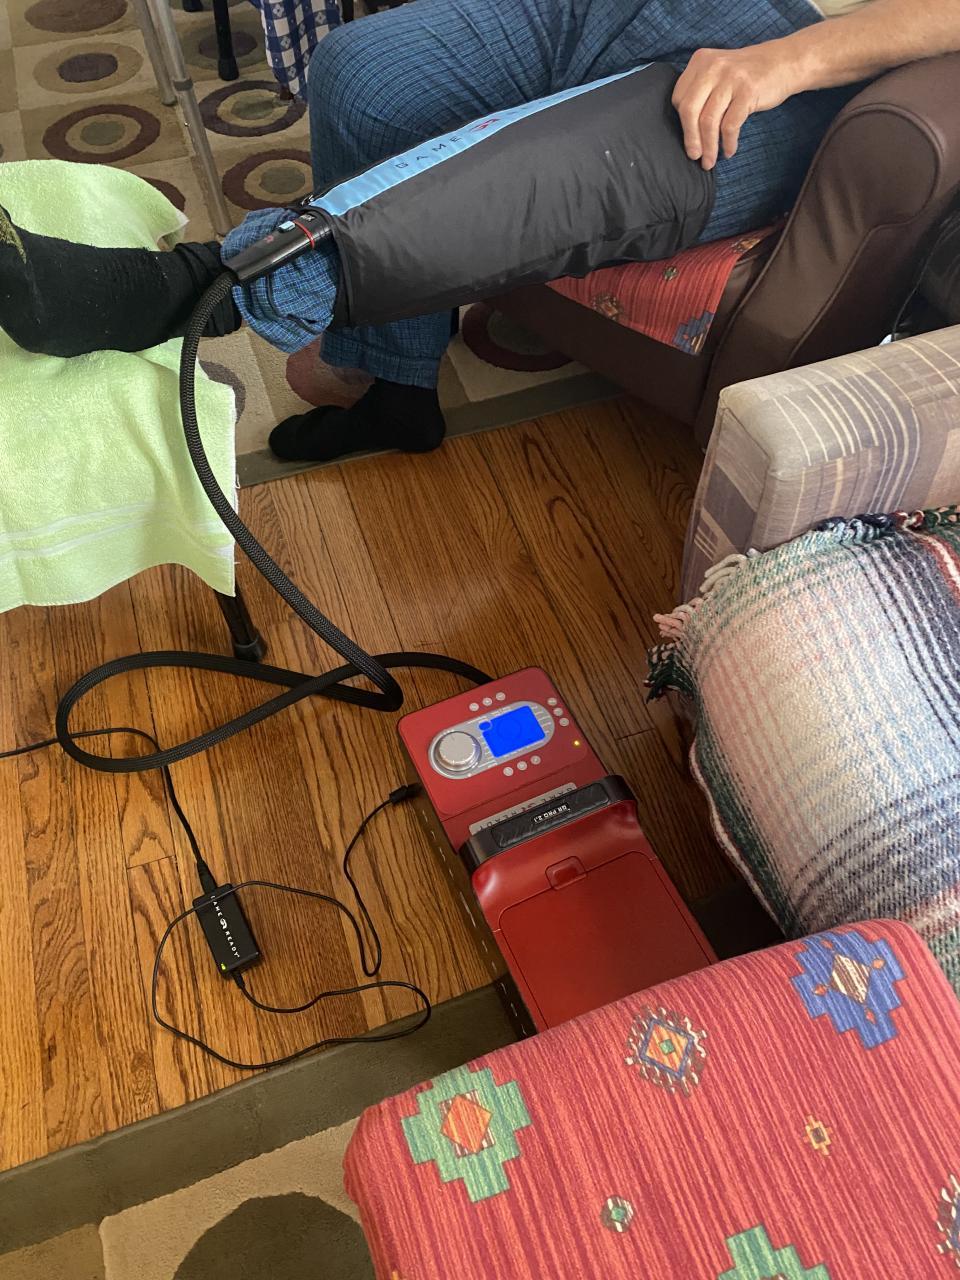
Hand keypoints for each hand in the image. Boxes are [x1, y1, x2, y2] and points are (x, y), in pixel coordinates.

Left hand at [671, 43, 797, 169]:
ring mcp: (730, 78)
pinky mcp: (748, 91)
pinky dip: (728, 142)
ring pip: (708, 121)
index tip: (689, 137)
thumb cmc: (748, 74)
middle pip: (689, 110)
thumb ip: (701, 89)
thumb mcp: (719, 71)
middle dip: (690, 139)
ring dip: (708, 147)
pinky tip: (729, 150)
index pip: (679, 98)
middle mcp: (713, 66)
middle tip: (694, 157)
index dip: (681, 122)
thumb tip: (686, 129)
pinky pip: (730, 125)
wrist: (785, 61)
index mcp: (701, 60)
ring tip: (710, 161)